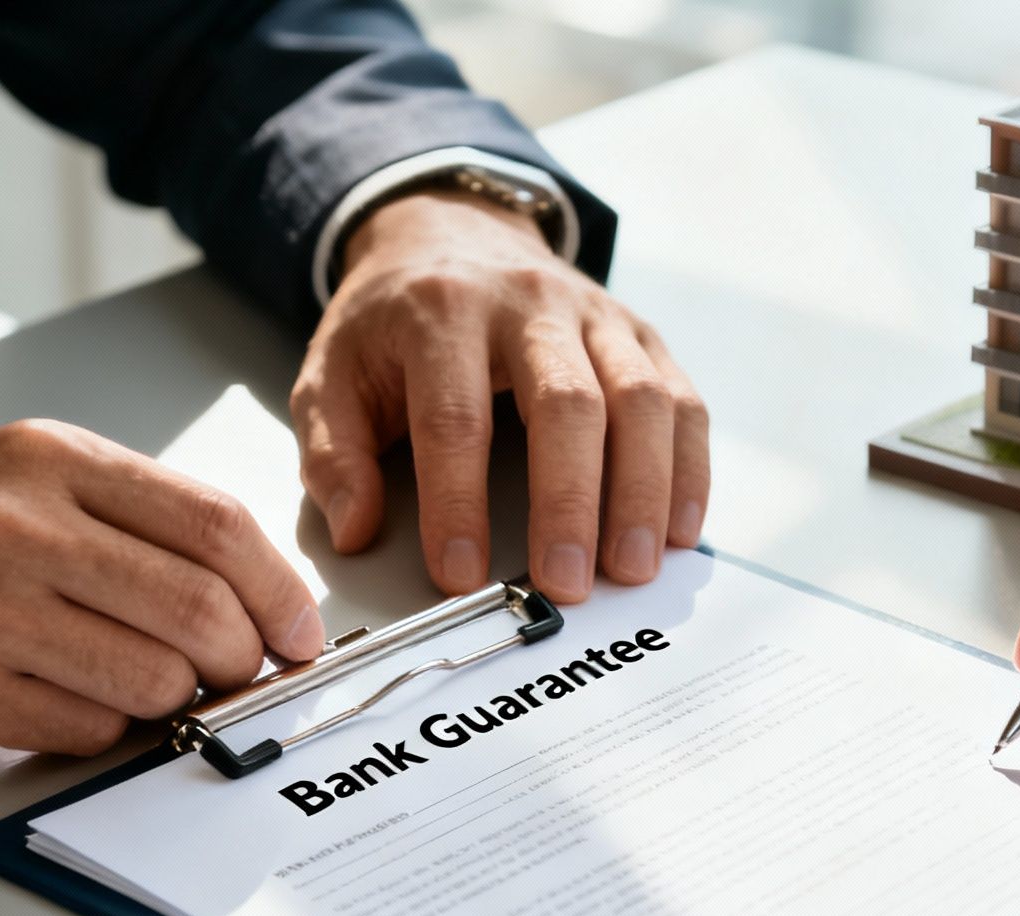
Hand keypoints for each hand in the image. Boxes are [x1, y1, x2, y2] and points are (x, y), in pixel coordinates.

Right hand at [0, 420, 323, 753]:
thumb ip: (139, 517)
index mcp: (52, 461)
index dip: (281, 590)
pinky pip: (88, 729)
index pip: (216, 525)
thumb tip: (257, 595)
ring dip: (174, 698)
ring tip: (143, 679)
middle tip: (236, 668)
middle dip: (241, 656)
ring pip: (155, 681)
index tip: (301, 630)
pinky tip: (69, 695)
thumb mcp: (26, 472)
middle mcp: (18, 530)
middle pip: (200, 611)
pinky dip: (104, 726)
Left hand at [289, 188, 708, 602]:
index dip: (460, 502)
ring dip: (644, 490)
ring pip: (640, 399)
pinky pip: (681, 399)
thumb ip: (332, 453)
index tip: (461, 575)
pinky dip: (689, 468)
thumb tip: (357, 529)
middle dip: (570, 502)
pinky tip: (680, 528)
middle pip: (567, 403)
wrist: (450, 230)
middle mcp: (528, 304)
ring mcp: (596, 315)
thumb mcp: (330, 373)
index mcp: (442, 312)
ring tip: (633, 567)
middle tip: (566, 582)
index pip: (456, 416)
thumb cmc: (394, 319)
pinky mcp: (641, 334)